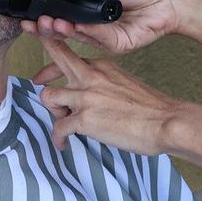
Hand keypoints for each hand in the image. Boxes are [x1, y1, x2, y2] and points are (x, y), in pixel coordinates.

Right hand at [24, 0, 201, 55]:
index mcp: (86, 10)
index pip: (58, 17)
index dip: (42, 19)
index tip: (26, 17)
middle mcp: (93, 26)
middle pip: (65, 31)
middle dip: (48, 28)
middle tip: (38, 22)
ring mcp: (105, 37)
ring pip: (80, 36)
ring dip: (65, 31)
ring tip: (53, 22)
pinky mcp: (118, 45)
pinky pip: (100, 40)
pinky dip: (88, 32)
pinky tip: (77, 25)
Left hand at [33, 37, 188, 155]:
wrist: (166, 121)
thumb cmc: (153, 108)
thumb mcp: (126, 83)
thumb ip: (105, 84)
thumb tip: (93, 98)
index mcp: (102, 66)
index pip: (72, 55)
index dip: (56, 62)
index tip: (48, 72)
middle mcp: (90, 76)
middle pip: (56, 60)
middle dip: (43, 69)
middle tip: (35, 80)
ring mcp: (85, 97)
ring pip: (49, 97)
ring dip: (54, 112)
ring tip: (64, 124)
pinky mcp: (84, 119)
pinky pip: (58, 128)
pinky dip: (58, 138)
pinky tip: (64, 145)